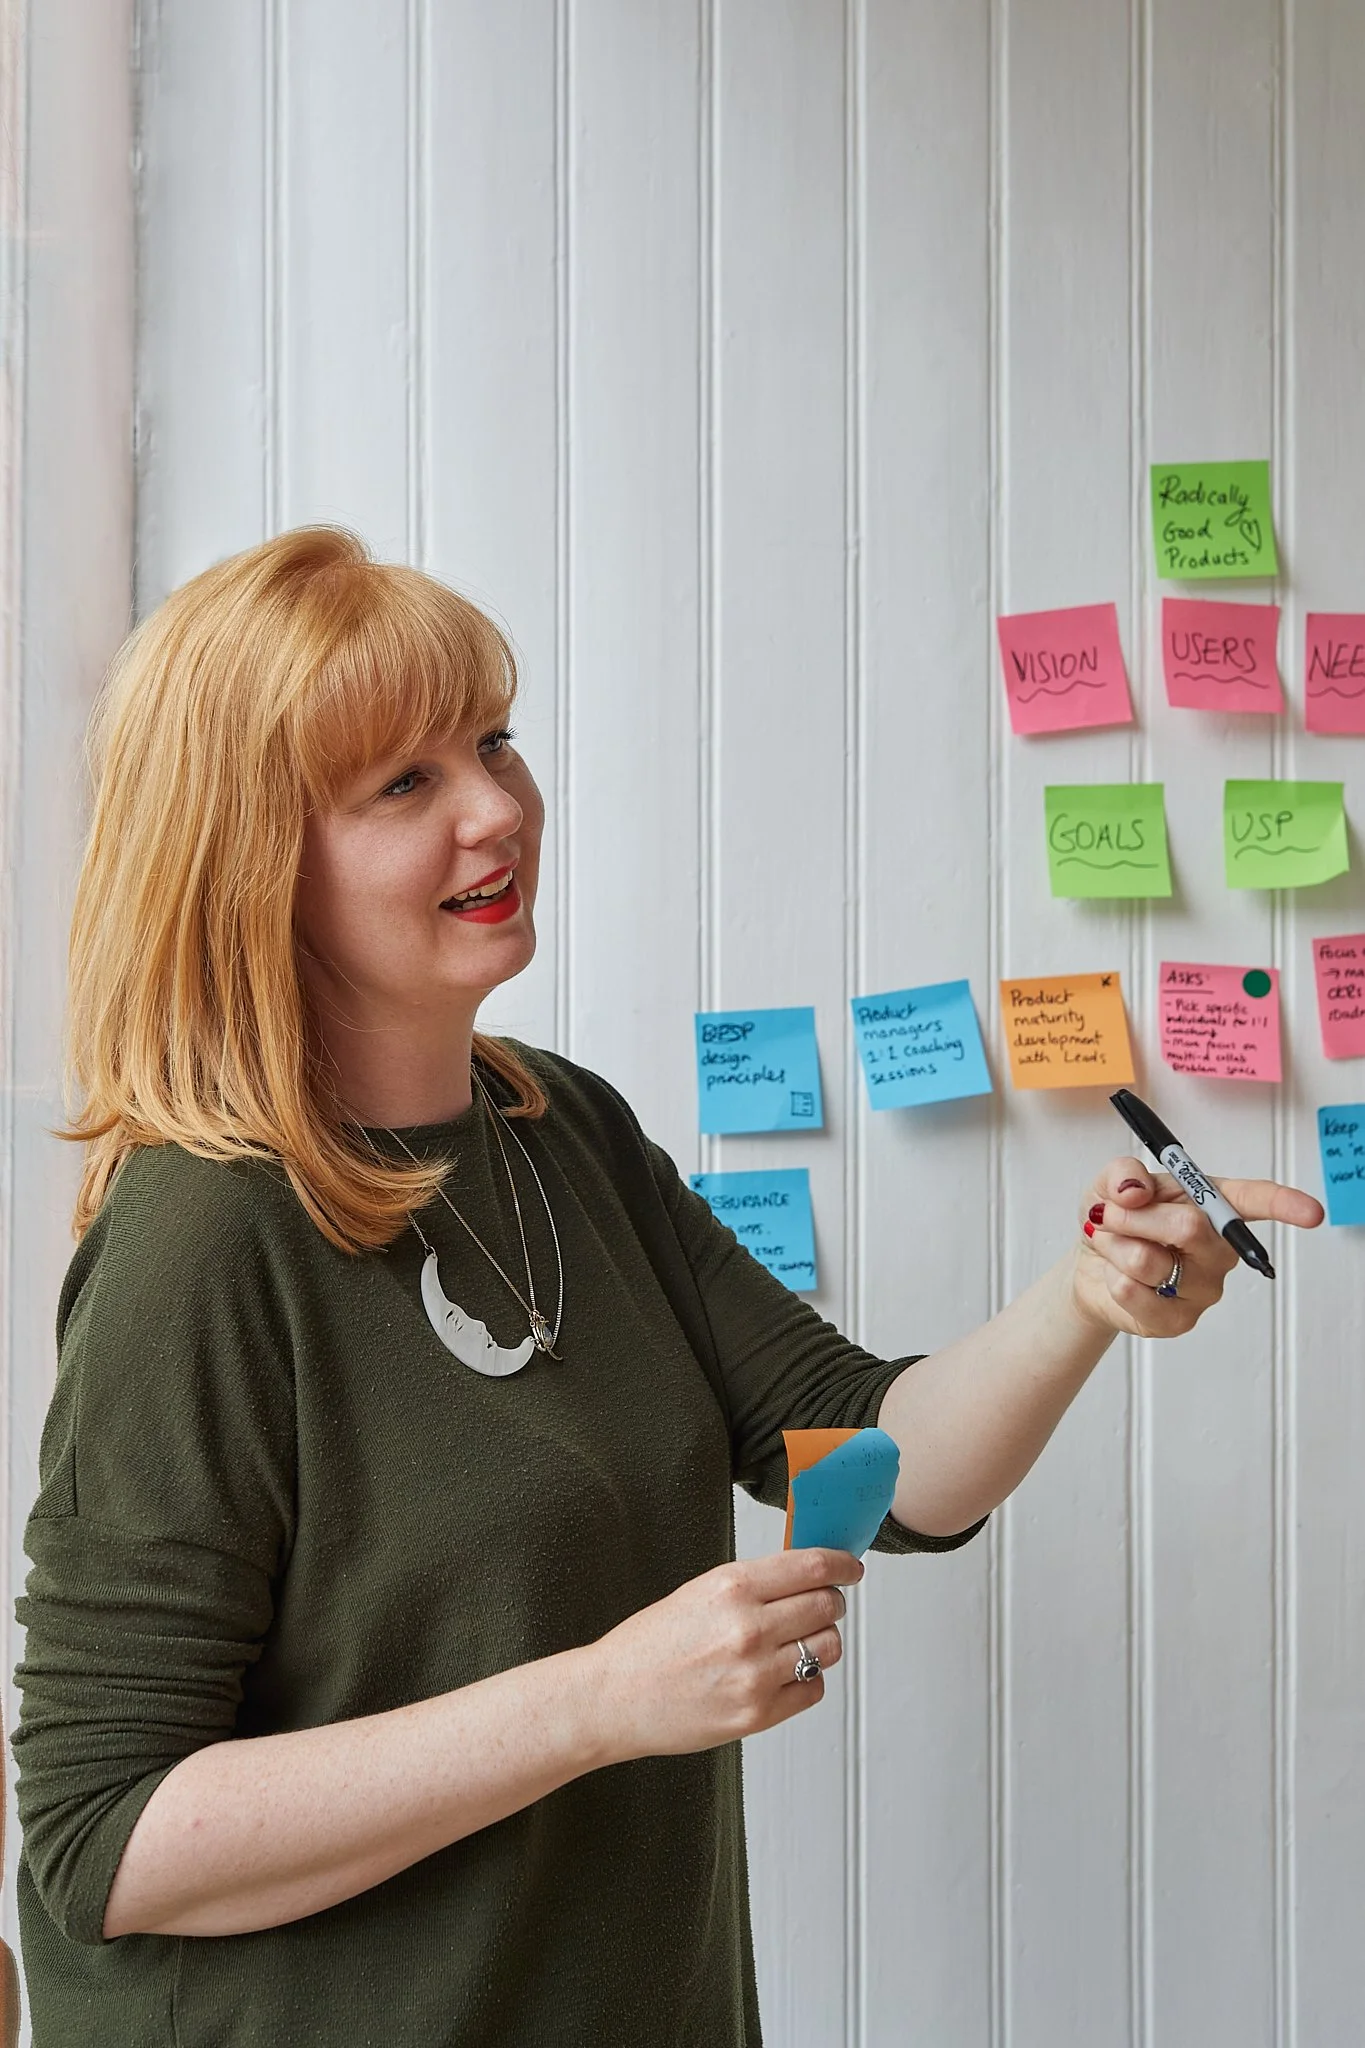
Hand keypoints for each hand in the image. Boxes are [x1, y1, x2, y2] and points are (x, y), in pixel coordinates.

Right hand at [584, 1548, 862, 1761]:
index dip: (841, 1565)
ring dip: (823, 1640)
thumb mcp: (699, 1592)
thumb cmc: (650, 1644)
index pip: (812, 1567)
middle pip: (827, 1606)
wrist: (612, 1697)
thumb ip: (754, 1584)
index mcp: (732, 1587)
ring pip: (828, 1648)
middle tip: (823, 1604)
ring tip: (798, 1641)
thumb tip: (807, 1574)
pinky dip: (807, 1678)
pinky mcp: (756, 1715)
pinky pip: (813, 1689)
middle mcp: (749, 1628)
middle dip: (831, 1602)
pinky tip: (782, 1673)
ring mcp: (755, 1675)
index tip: (851, 1568)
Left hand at [1071, 1154, 1323, 1337]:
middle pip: (1189, 1227)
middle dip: (1134, 1216)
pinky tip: (1117, 1275)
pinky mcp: (1178, 1321)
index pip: (1256, 1202)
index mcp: (1214, 1205)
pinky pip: (1135, 1292)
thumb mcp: (1112, 1184)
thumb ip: (1123, 1175)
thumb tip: (1135, 1190)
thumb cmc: (1115, 1219)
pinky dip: (1111, 1276)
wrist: (1090, 1265)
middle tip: (1108, 1213)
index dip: (1285, 1205)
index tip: (1312, 1213)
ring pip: (1151, 1259)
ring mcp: (1204, 1288)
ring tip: (1113, 1245)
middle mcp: (1218, 1249)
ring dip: (1115, 1245)